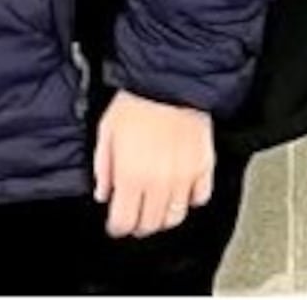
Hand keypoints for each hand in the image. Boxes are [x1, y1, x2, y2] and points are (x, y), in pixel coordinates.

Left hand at [93, 91, 213, 237]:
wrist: (169, 79)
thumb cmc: (136, 100)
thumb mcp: (106, 130)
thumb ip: (103, 166)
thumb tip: (102, 192)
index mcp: (131, 175)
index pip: (124, 222)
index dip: (117, 227)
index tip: (115, 224)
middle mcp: (159, 183)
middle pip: (150, 225)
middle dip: (139, 226)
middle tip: (134, 219)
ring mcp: (184, 178)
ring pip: (175, 217)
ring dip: (163, 218)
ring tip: (156, 209)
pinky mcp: (204, 167)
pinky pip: (200, 198)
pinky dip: (190, 200)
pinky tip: (181, 192)